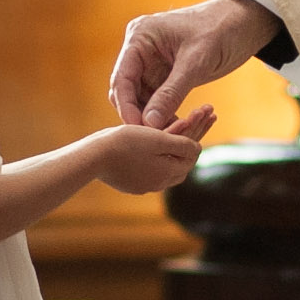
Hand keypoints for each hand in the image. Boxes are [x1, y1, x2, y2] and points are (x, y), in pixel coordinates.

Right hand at [94, 120, 208, 194]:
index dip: (199, 133)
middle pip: (182, 160)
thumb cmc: (126, 143)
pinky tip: (155, 145)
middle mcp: (159, 183)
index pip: (192, 154)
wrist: (93, 157)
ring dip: (175, 148)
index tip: (206, 115)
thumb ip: (183, 144)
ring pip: (166, 164)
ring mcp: (143, 185)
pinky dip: (158, 154)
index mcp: (169, 172)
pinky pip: (150, 167)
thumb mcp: (159, 139)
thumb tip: (199, 149)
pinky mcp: (130, 182)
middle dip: (192, 139)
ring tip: (180, 131)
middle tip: (203, 118)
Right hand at [111, 0, 278, 130]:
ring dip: (152, 117)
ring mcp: (151, 62)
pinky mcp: (164, 73)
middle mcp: (139, 49)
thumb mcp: (196, 63)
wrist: (245, 22)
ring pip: (140, 98)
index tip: (138, 130)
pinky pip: (156, 99)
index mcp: (140, 36)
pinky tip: (178, 127)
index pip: (122, 77)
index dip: (127, 106)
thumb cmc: (221, 29)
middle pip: (126, 90)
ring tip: (169, 136)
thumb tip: (150, 123)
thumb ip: (171, 92)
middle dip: (138, 114)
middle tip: (154, 138)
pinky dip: (164, 113)